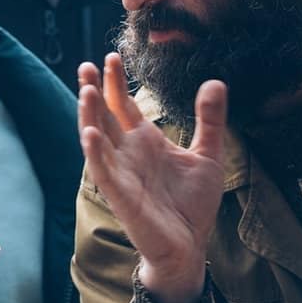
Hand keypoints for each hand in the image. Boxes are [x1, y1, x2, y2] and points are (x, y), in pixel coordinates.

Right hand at [78, 53, 225, 302]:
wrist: (190, 246)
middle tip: (86, 65)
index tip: (112, 57)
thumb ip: (210, 120)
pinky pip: (102, 171)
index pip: (122, 105)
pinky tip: (90, 134)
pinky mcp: (121, 195)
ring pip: (97, 139)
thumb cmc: (192, 203)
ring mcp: (121, 173)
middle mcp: (127, 153)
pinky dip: (95, 152)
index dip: (115, 82)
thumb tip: (216, 82)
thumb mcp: (208, 155)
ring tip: (85, 91)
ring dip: (88, 116)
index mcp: (144, 141)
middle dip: (93, 91)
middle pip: (103, 116)